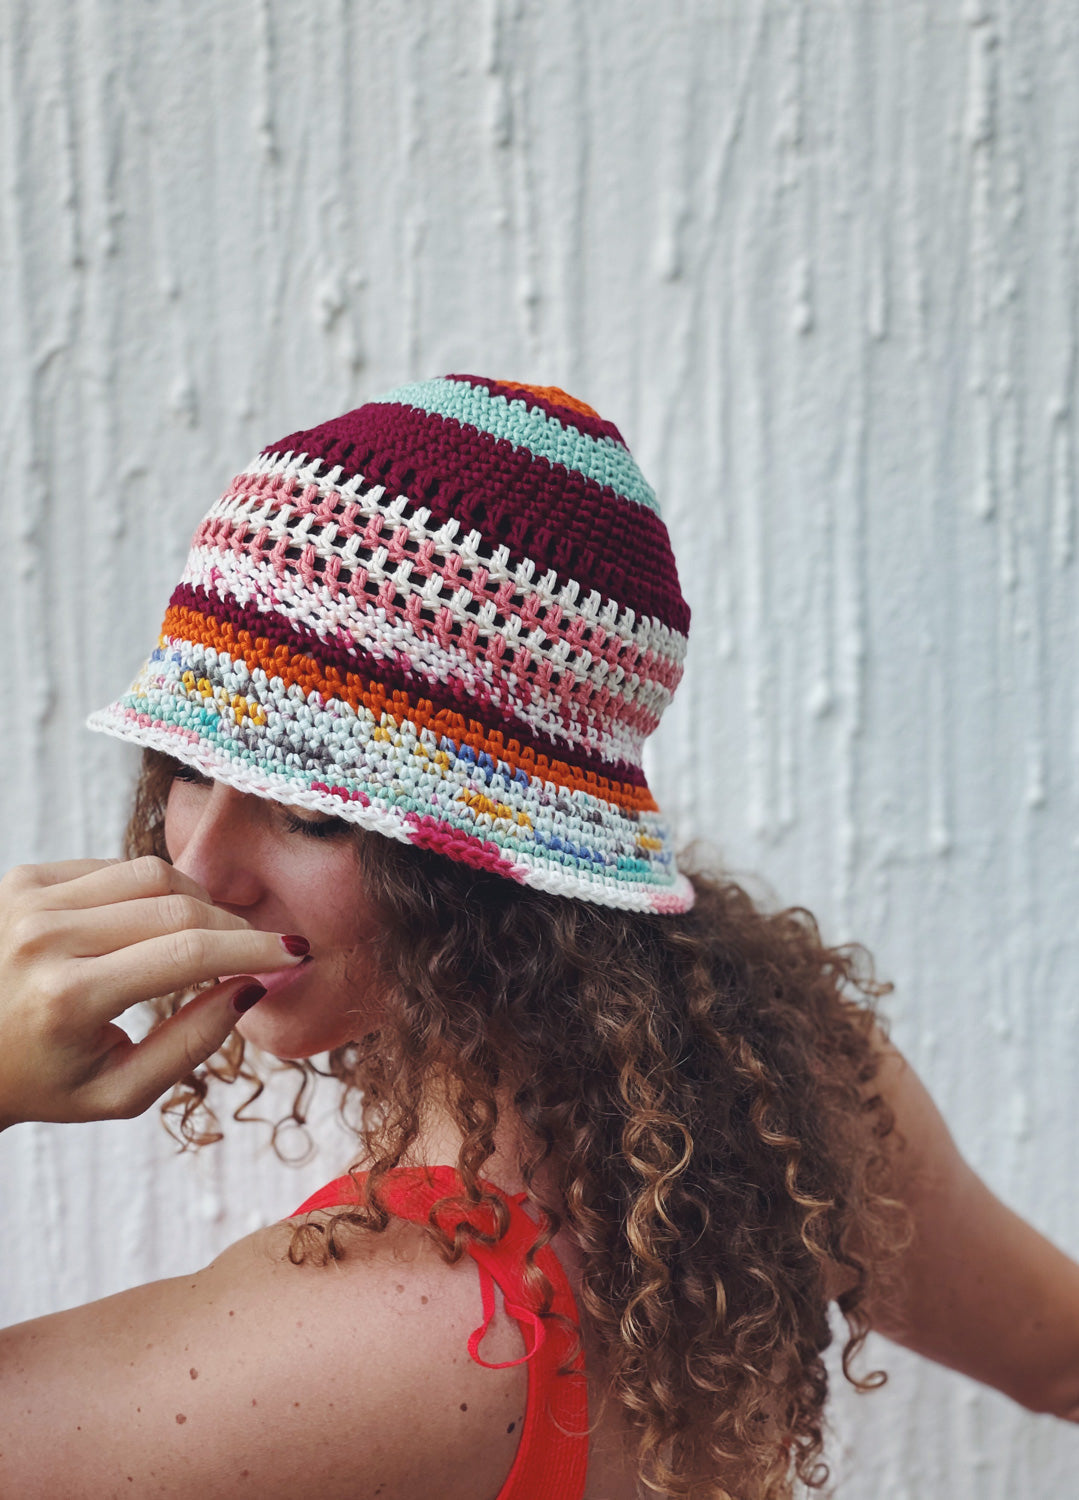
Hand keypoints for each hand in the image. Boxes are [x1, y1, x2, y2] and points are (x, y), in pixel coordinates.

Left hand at [0, 855, 307, 1129]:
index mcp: (68, 999)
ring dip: (196, 901)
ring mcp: (29, 901)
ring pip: (151, 874)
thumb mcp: (119, 1092)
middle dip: (233, 927)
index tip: (294, 952)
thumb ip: (190, 1045)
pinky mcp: (25, 878)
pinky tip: (150, 923)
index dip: (253, 949)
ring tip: (207, 936)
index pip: (187, 954)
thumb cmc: (43, 1080)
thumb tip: (251, 988)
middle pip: (177, 908)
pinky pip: (116, 866)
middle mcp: (44, 940)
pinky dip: (150, 891)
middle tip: (260, 950)